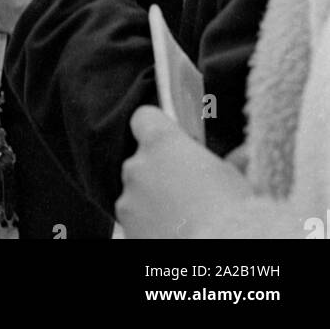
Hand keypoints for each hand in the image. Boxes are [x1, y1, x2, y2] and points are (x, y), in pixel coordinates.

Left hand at [116, 106, 250, 239]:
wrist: (218, 251)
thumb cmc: (229, 213)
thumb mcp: (236, 179)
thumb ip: (230, 160)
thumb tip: (242, 155)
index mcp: (161, 143)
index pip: (145, 117)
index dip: (158, 127)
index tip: (173, 140)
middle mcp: (138, 166)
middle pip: (142, 159)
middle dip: (160, 171)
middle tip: (188, 188)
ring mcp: (128, 199)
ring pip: (138, 192)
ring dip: (154, 199)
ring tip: (184, 216)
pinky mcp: (126, 228)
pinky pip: (136, 219)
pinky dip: (149, 224)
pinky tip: (175, 232)